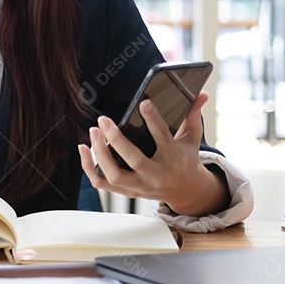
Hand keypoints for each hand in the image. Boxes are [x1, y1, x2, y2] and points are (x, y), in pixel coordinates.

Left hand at [77, 92, 228, 215]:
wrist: (185, 191)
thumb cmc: (184, 159)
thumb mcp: (192, 138)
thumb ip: (193, 115)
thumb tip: (201, 93)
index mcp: (174, 159)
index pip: (163, 138)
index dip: (153, 120)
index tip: (144, 103)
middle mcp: (156, 174)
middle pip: (134, 160)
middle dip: (116, 140)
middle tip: (103, 120)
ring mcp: (140, 185)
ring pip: (114, 175)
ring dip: (99, 155)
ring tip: (93, 132)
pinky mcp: (126, 191)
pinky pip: (102, 183)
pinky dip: (89, 167)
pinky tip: (83, 149)